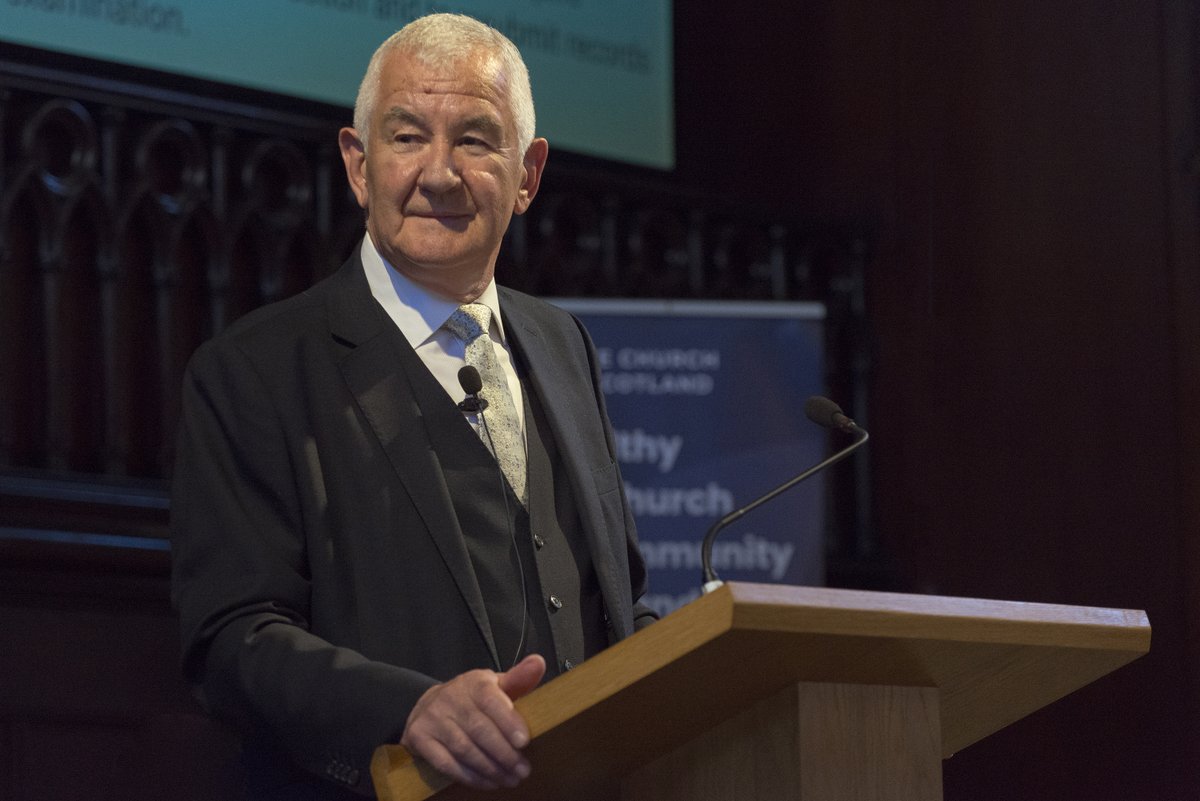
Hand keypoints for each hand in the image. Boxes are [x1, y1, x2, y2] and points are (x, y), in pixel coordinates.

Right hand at [400, 654, 545, 789]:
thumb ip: (518, 679)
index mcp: (474, 683)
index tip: (524, 742)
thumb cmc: (472, 698)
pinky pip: (446, 763)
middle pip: (479, 729)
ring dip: (490, 769)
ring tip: (510, 779)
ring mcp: (433, 719)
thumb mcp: (494, 685)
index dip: (508, 721)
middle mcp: (451, 698)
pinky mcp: (420, 739)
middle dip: (504, 753)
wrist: (428, 705)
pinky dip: (469, 777)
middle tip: (523, 770)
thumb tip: (538, 663)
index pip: (491, 701)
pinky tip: (488, 783)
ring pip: (464, 749)